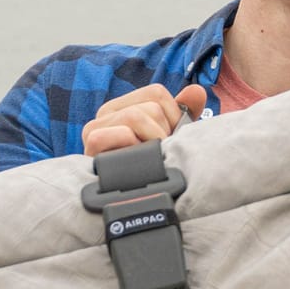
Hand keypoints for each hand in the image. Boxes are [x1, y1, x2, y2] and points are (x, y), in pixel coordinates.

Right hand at [83, 84, 207, 156]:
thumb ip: (182, 112)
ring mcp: (96, 126)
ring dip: (152, 141)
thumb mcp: (167, 135)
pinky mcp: (92, 142)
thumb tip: (197, 91)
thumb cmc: (146, 164)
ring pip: (136, 117)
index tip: (170, 136)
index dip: (173, 114)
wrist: (123, 197)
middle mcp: (106, 111)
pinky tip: (135, 161)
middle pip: (151, 107)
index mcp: (124, 105)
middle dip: (164, 133)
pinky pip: (122, 133)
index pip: (156, 92)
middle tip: (157, 152)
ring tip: (148, 158)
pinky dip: (135, 146)